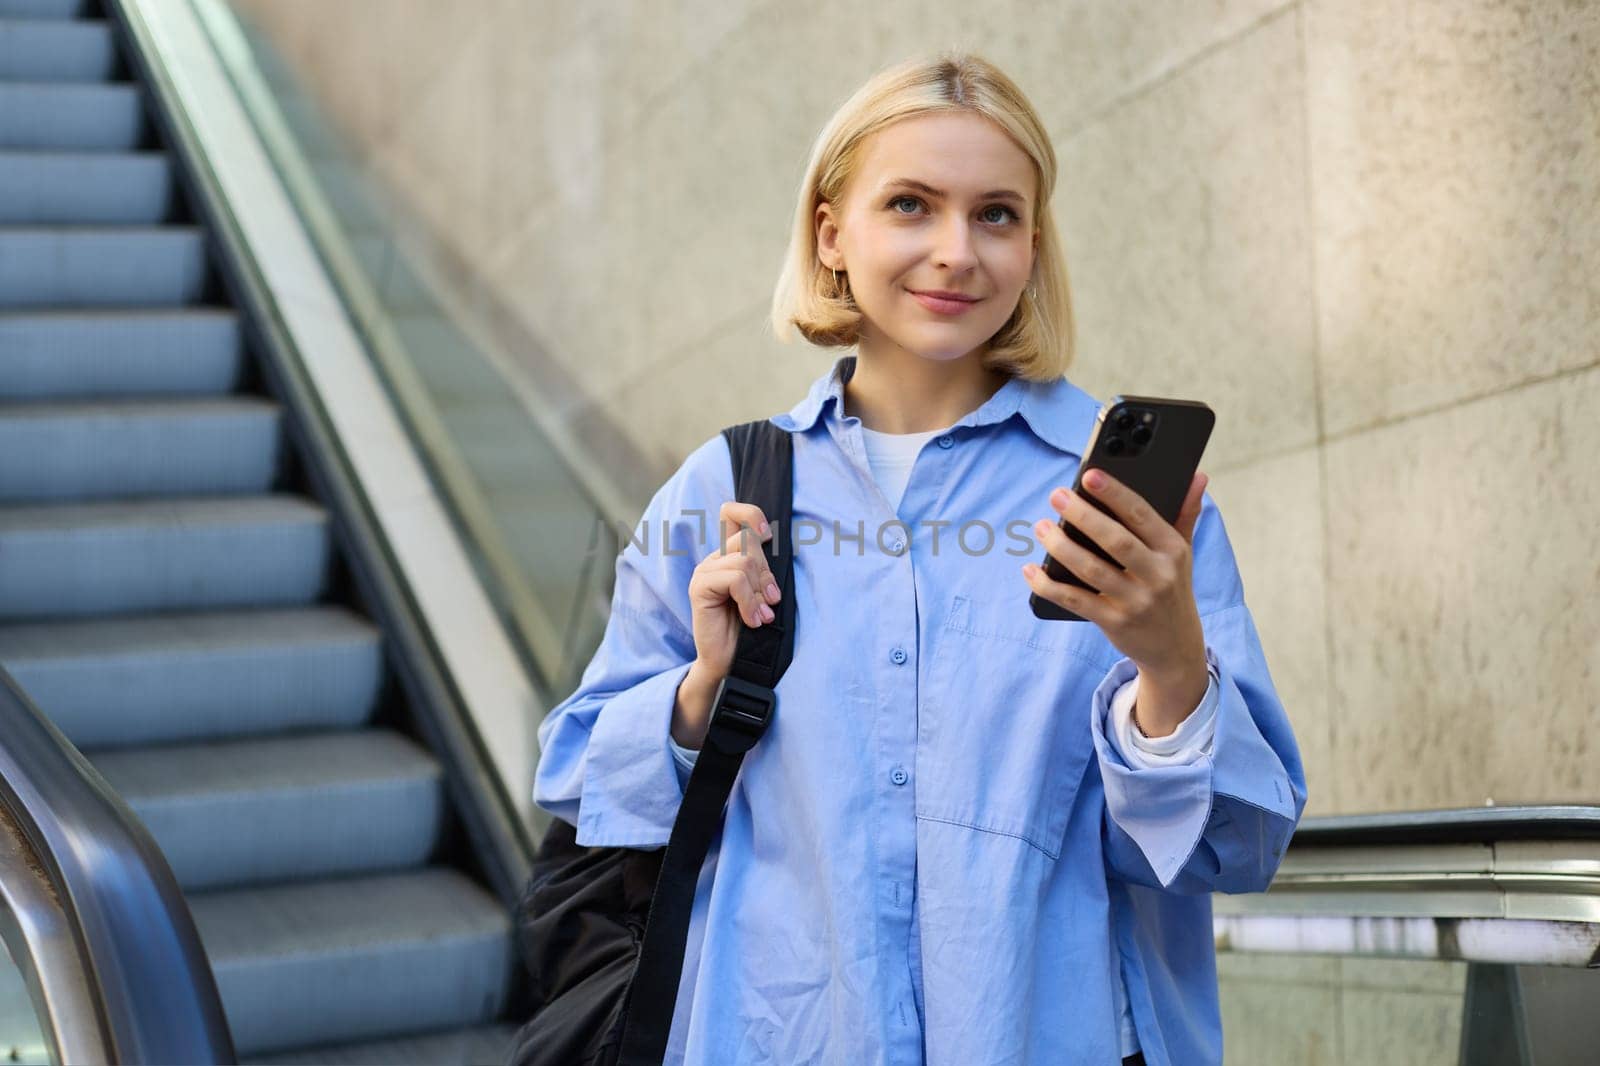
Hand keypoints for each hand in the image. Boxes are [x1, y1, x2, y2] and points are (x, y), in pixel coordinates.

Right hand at [686, 501, 782, 683]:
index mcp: (728, 555)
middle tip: (771, 601)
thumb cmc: (751, 627)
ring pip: (743, 561)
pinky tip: (751, 620)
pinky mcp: (699, 588)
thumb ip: (762, 567)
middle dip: (766, 572)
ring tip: (762, 615)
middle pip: (748, 540)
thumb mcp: (762, 591)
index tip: (768, 535)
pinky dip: (749, 602)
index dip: (751, 513)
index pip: (731, 512)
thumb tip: (769, 539)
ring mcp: (704, 572)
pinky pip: (735, 580)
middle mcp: (714, 559)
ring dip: (759, 591)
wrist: (732, 662)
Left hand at [1022, 469, 1209, 733]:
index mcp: (1172, 550)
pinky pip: (1076, 601)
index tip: (1089, 475)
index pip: (1142, 515)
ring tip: (1041, 528)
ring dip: (1061, 547)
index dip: (1115, 494)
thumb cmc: (1172, 589)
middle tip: (1056, 496)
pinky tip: (1031, 571)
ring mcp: (1136, 601)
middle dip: (1083, 516)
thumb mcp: (1183, 554)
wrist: (1176, 648)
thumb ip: (1185, 514)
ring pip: (1091, 570)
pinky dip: (1049, 586)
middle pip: (1115, 541)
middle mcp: (1158, 575)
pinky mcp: (1115, 622)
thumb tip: (1197, 477)